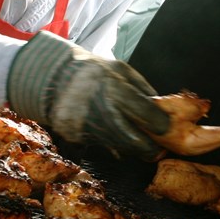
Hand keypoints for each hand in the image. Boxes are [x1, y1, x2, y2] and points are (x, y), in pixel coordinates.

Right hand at [7, 31, 170, 158]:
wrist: (51, 77)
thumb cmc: (91, 70)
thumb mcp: (120, 69)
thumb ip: (142, 89)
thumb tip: (162, 108)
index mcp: (116, 90)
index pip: (148, 116)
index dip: (163, 125)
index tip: (168, 127)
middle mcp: (102, 111)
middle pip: (136, 142)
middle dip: (152, 149)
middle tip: (160, 148)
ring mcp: (87, 127)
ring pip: (121, 148)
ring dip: (135, 148)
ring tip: (142, 142)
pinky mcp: (76, 137)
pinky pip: (102, 146)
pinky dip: (114, 145)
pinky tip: (117, 137)